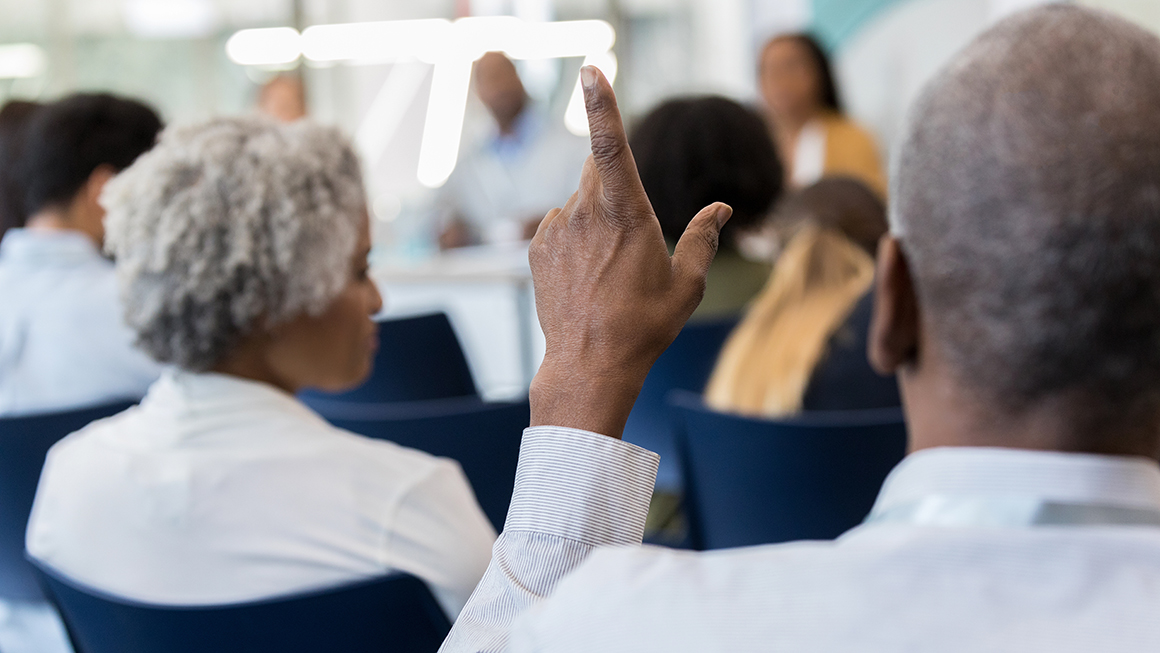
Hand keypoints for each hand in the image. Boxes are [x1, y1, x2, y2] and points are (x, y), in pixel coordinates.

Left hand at [528, 66, 731, 437]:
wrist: (588, 365)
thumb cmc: (644, 326)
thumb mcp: (686, 284)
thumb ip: (704, 237)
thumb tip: (722, 207)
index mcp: (626, 214)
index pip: (612, 146)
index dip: (602, 106)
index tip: (592, 73)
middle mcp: (585, 213)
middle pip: (598, 171)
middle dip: (615, 185)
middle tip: (630, 234)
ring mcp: (556, 229)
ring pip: (579, 201)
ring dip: (594, 218)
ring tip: (608, 270)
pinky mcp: (537, 247)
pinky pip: (559, 224)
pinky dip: (573, 237)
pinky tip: (586, 276)